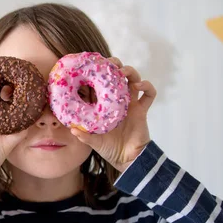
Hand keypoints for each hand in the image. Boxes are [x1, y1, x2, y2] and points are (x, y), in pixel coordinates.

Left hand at [71, 57, 155, 172]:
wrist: (128, 159)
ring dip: (130, 71)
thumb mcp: (94, 142)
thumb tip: (73, 129)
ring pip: (133, 79)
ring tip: (123, 72)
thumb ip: (85, 136)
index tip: (88, 65)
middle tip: (109, 63)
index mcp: (102, 105)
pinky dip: (147, 86)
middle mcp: (115, 101)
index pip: (96, 84)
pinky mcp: (142, 109)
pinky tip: (139, 86)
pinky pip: (149, 94)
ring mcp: (130, 103)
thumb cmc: (109, 149)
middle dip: (114, 65)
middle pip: (116, 76)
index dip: (93, 74)